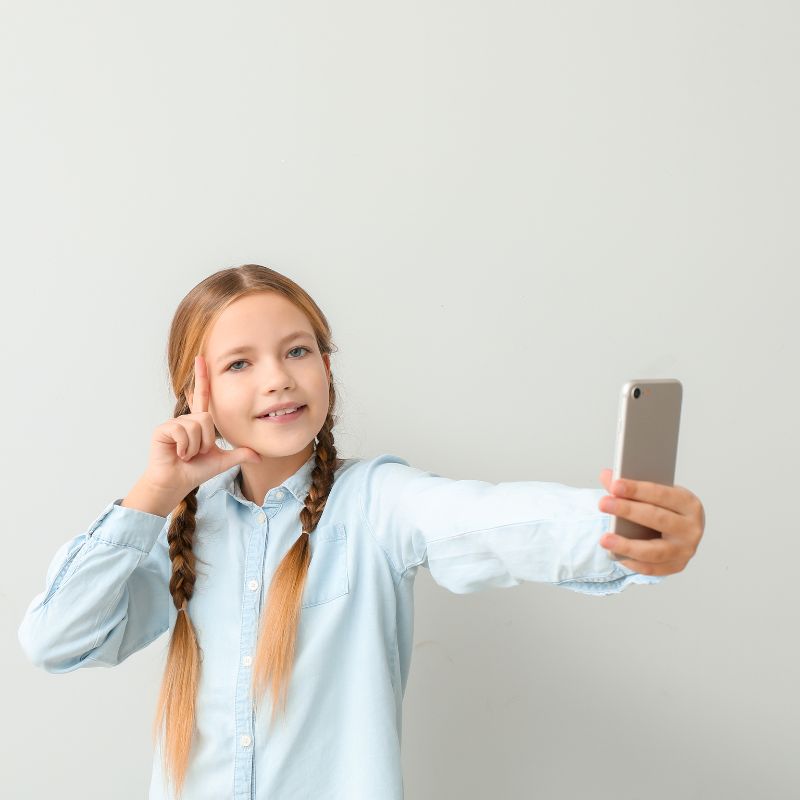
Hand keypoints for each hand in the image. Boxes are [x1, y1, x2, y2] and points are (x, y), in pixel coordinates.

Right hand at [143, 355, 261, 495]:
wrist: (176, 483)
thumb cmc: (195, 471)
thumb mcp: (222, 461)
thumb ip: (240, 454)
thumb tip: (259, 456)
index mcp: (199, 422)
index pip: (203, 395)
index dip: (202, 377)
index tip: (201, 357)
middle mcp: (187, 419)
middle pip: (207, 419)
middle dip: (206, 441)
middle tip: (197, 453)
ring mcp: (174, 423)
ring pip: (196, 427)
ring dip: (195, 447)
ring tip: (186, 454)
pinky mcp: (163, 429)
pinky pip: (183, 433)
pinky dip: (185, 448)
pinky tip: (178, 454)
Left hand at [596, 468, 704, 575]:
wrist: (679, 531)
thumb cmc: (663, 508)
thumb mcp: (652, 494)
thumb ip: (629, 486)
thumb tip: (607, 476)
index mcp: (688, 503)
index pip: (662, 494)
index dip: (637, 489)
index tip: (615, 485)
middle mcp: (691, 528)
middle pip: (658, 519)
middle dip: (628, 510)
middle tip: (603, 503)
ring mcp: (685, 550)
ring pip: (654, 550)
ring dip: (626, 545)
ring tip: (604, 539)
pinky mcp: (676, 566)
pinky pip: (650, 568)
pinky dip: (631, 562)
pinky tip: (614, 553)